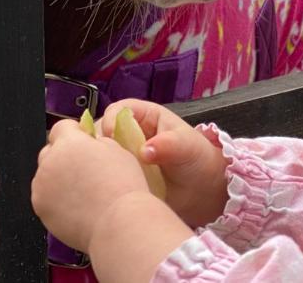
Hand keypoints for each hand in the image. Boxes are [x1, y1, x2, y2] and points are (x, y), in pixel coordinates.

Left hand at [31, 119, 148, 252]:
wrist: (118, 222)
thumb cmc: (122, 187)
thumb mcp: (116, 149)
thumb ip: (96, 142)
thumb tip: (90, 144)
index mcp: (69, 143)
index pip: (61, 127)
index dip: (74, 133)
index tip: (82, 141)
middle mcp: (51, 162)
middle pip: (50, 151)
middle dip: (63, 155)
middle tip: (83, 167)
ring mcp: (42, 187)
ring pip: (46, 174)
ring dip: (58, 177)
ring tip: (81, 190)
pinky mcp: (40, 208)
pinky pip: (45, 196)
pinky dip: (55, 198)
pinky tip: (76, 204)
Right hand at [100, 100, 229, 227]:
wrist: (204, 191)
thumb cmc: (197, 158)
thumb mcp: (186, 146)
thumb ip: (167, 144)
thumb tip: (145, 151)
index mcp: (145, 117)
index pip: (118, 111)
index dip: (110, 120)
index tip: (110, 137)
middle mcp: (130, 135)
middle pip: (103, 132)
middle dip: (98, 143)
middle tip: (100, 161)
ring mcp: (124, 157)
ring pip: (100, 155)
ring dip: (98, 164)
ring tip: (102, 177)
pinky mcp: (122, 178)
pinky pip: (105, 177)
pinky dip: (102, 181)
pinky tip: (104, 190)